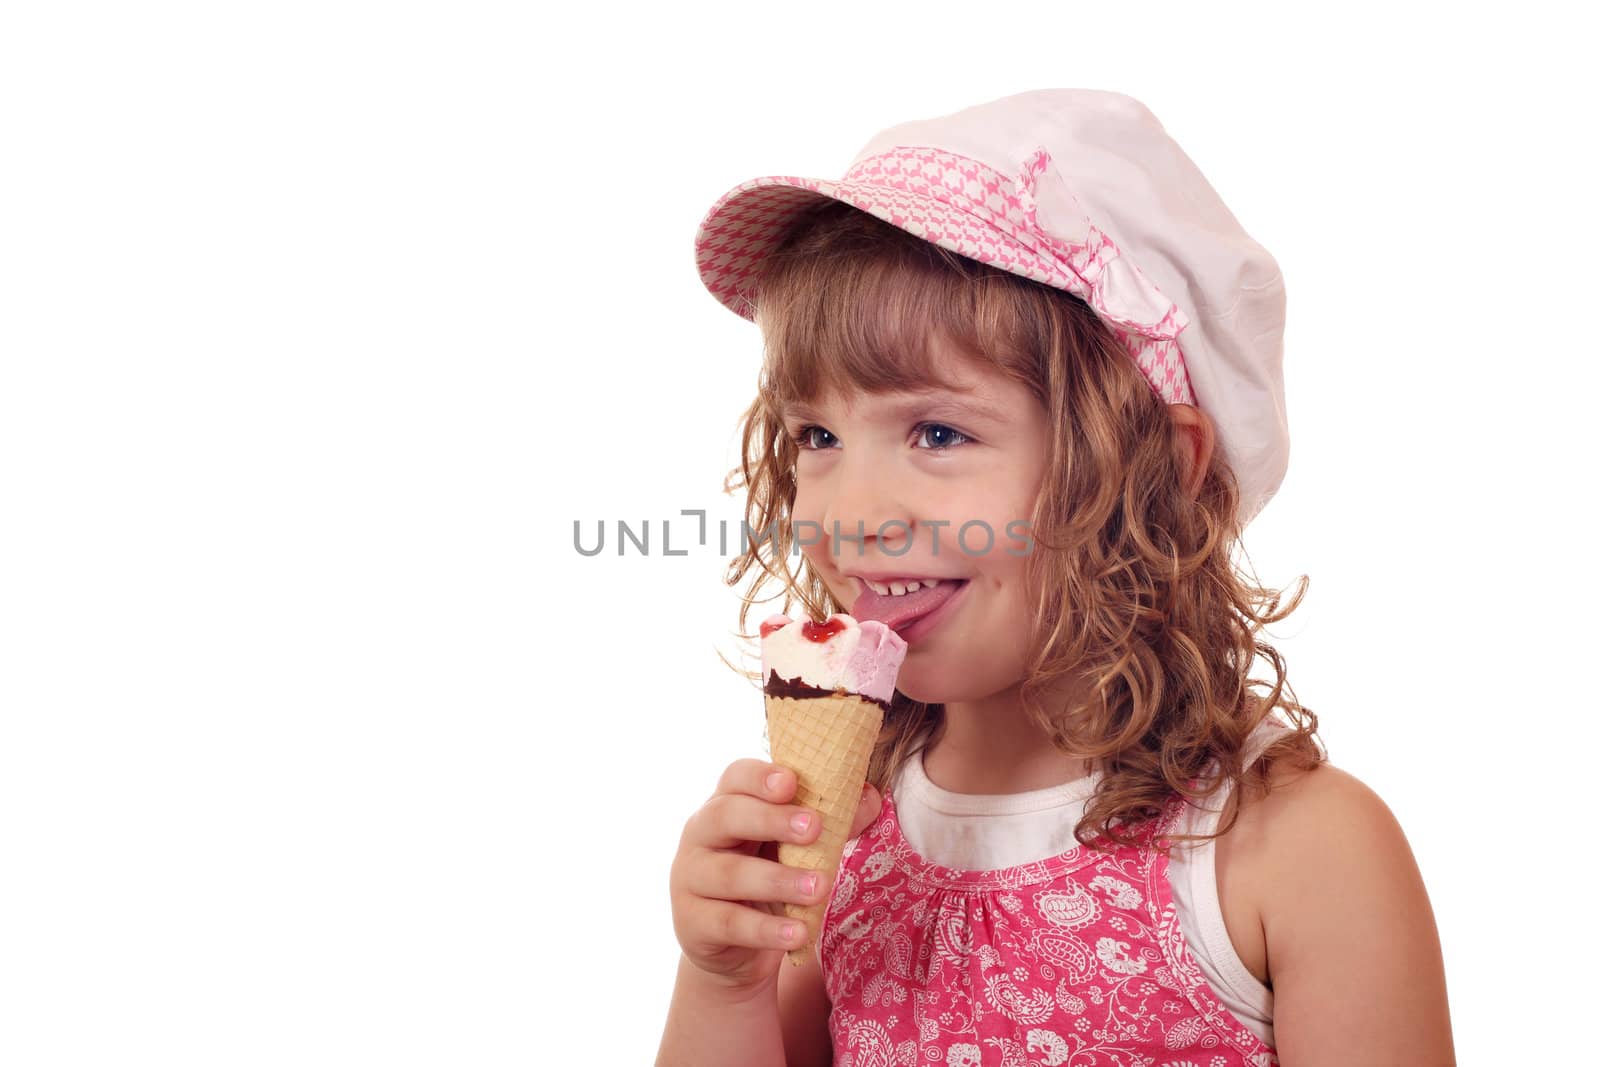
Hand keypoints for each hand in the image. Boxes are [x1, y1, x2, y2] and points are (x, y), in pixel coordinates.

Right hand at [668, 758, 881, 994]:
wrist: (732, 946)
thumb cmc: (766, 876)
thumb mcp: (793, 848)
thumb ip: (829, 822)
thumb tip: (869, 797)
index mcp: (726, 804)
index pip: (734, 777)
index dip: (760, 777)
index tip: (791, 782)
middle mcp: (700, 835)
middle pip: (725, 816)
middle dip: (770, 819)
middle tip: (815, 828)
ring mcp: (690, 879)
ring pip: (730, 874)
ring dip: (778, 880)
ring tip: (820, 887)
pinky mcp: (693, 922)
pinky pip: (729, 923)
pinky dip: (766, 929)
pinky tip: (798, 932)